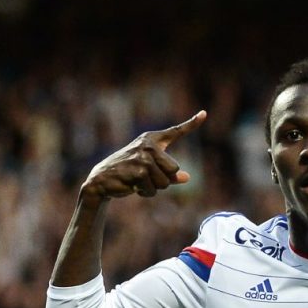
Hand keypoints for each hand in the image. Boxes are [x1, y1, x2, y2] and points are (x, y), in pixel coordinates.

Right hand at [81, 110, 206, 201]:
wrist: (102, 179)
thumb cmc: (129, 173)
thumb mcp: (150, 170)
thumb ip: (169, 173)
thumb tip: (187, 178)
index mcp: (152, 140)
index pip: (176, 131)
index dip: (192, 123)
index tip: (204, 114)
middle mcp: (148, 145)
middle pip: (174, 169)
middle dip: (164, 180)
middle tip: (146, 177)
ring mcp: (143, 157)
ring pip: (165, 182)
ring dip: (154, 188)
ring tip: (138, 181)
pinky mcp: (139, 171)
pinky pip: (154, 190)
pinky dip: (145, 193)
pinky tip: (133, 185)